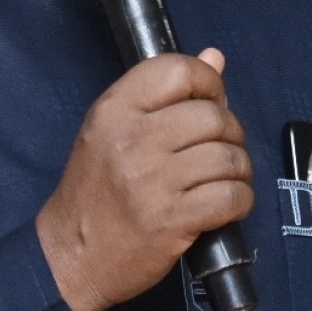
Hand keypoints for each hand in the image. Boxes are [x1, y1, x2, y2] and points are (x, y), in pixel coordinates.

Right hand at [36, 48, 252, 310]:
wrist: (71, 253)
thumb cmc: (95, 189)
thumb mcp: (114, 130)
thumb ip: (163, 94)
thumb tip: (215, 57)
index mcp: (114, 110)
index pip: (177, 70)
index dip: (208, 82)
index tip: (211, 101)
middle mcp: (132, 139)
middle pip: (212, 115)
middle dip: (231, 131)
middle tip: (219, 148)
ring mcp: (152, 180)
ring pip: (228, 156)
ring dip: (239, 169)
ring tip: (224, 177)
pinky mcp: (172, 219)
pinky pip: (232, 196)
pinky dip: (240, 199)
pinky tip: (225, 203)